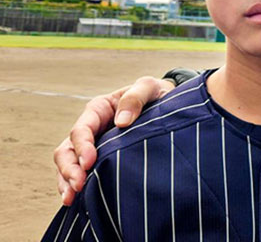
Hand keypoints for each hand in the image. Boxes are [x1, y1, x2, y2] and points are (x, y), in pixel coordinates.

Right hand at [54, 76, 174, 204]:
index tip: (89, 162)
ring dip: (66, 182)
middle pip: (67, 150)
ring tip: (71, 199)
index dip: (82, 147)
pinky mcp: (100, 159)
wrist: (166, 104)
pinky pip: (81, 174)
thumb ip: (135, 97)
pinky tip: (76, 201)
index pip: (81, 130)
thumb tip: (122, 122)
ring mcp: (93, 145)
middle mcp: (91, 128)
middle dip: (69, 169)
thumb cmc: (155, 94)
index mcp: (98, 109)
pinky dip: (74, 187)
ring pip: (68, 165)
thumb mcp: (148, 88)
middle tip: (79, 186)